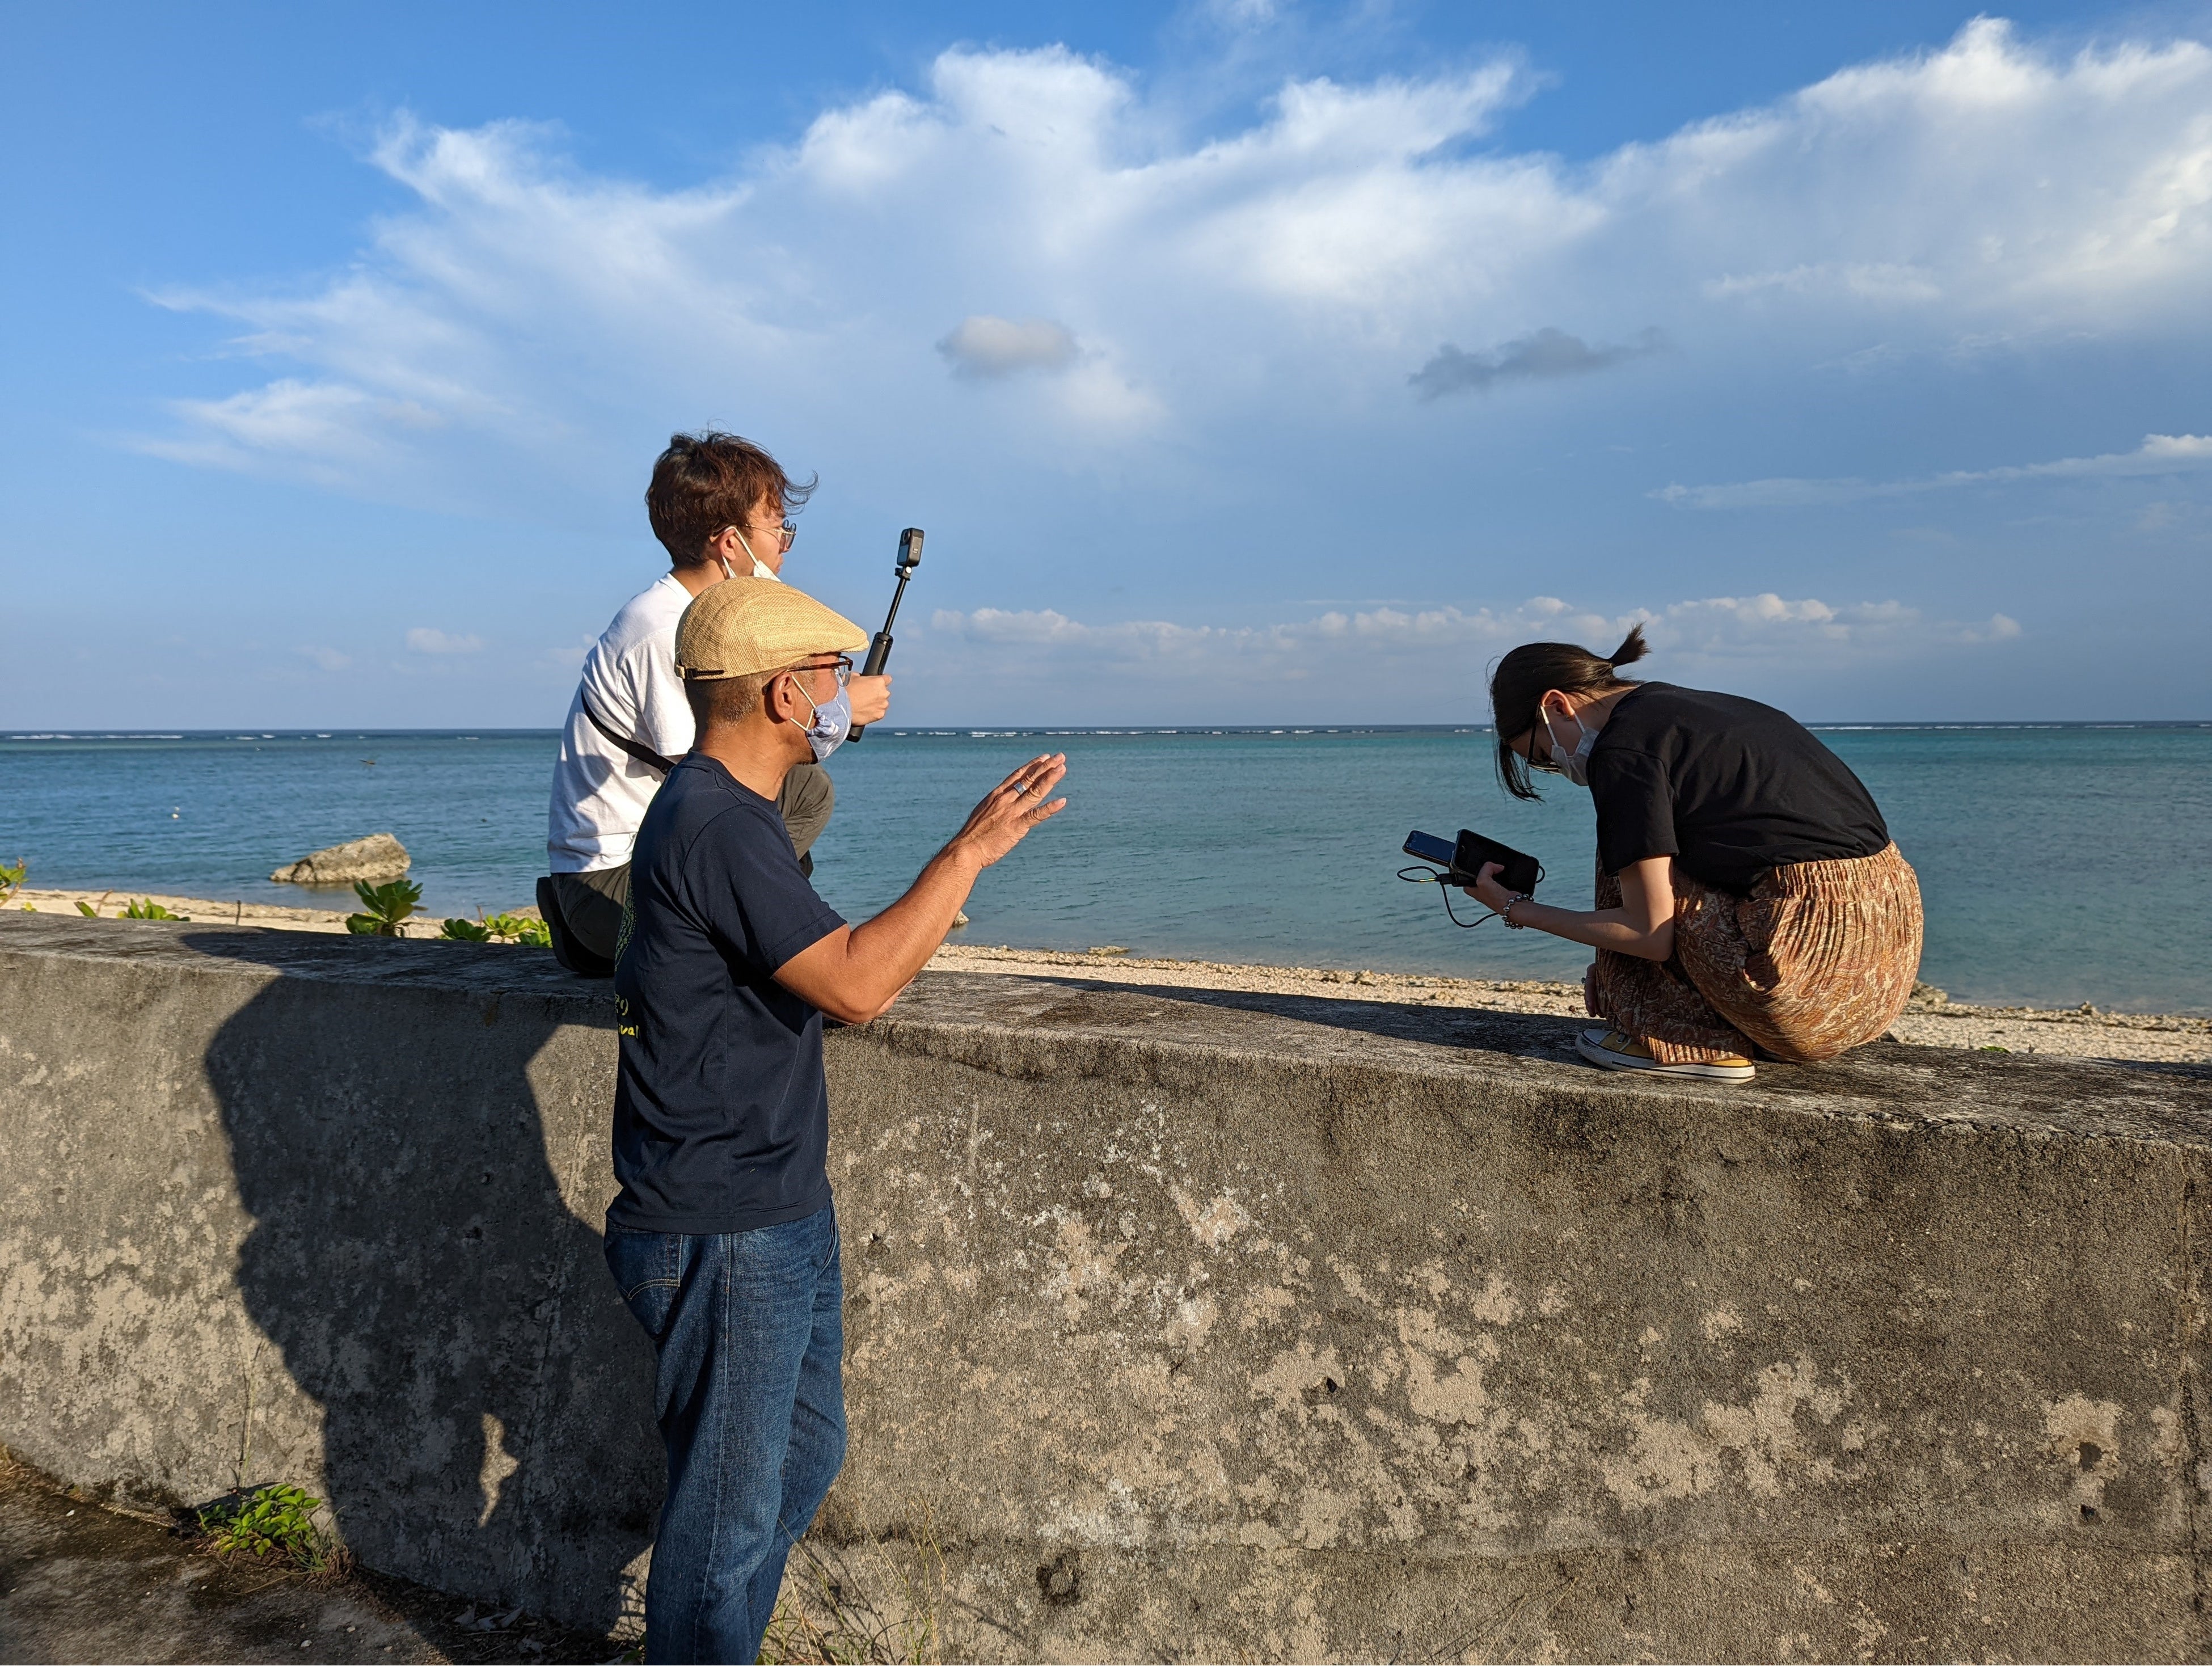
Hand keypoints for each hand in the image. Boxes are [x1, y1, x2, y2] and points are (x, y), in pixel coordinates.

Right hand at [848, 674, 891, 726]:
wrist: (840, 707)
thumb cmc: (845, 691)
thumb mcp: (851, 677)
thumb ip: (860, 676)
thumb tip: (859, 678)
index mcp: (879, 681)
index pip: (887, 679)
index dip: (881, 681)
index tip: (876, 684)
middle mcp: (884, 693)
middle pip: (884, 692)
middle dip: (876, 693)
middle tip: (864, 696)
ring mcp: (882, 705)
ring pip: (882, 703)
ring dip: (875, 704)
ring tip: (863, 705)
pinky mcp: (880, 715)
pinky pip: (878, 713)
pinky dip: (873, 712)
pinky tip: (863, 711)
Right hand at [949, 754, 1067, 869]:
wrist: (965, 849)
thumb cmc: (973, 835)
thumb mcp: (983, 813)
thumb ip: (995, 806)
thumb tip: (1002, 805)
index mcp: (997, 795)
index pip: (1018, 776)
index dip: (1033, 765)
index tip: (1044, 757)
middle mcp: (1005, 799)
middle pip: (1029, 779)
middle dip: (1046, 767)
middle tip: (1060, 757)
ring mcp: (1011, 812)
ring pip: (1035, 791)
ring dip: (1050, 779)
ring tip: (1062, 768)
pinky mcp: (1016, 826)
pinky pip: (1036, 815)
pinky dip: (1050, 808)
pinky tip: (1062, 801)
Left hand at [1467, 860, 1516, 913]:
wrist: (1512, 904)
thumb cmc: (1497, 900)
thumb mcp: (1483, 881)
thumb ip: (1485, 869)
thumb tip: (1494, 865)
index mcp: (1470, 889)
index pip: (1468, 873)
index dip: (1476, 868)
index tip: (1483, 868)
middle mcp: (1479, 888)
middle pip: (1480, 871)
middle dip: (1487, 869)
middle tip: (1492, 870)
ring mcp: (1489, 888)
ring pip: (1490, 872)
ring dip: (1495, 870)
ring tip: (1499, 872)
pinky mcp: (1499, 886)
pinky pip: (1499, 875)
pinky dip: (1502, 873)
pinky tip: (1503, 874)